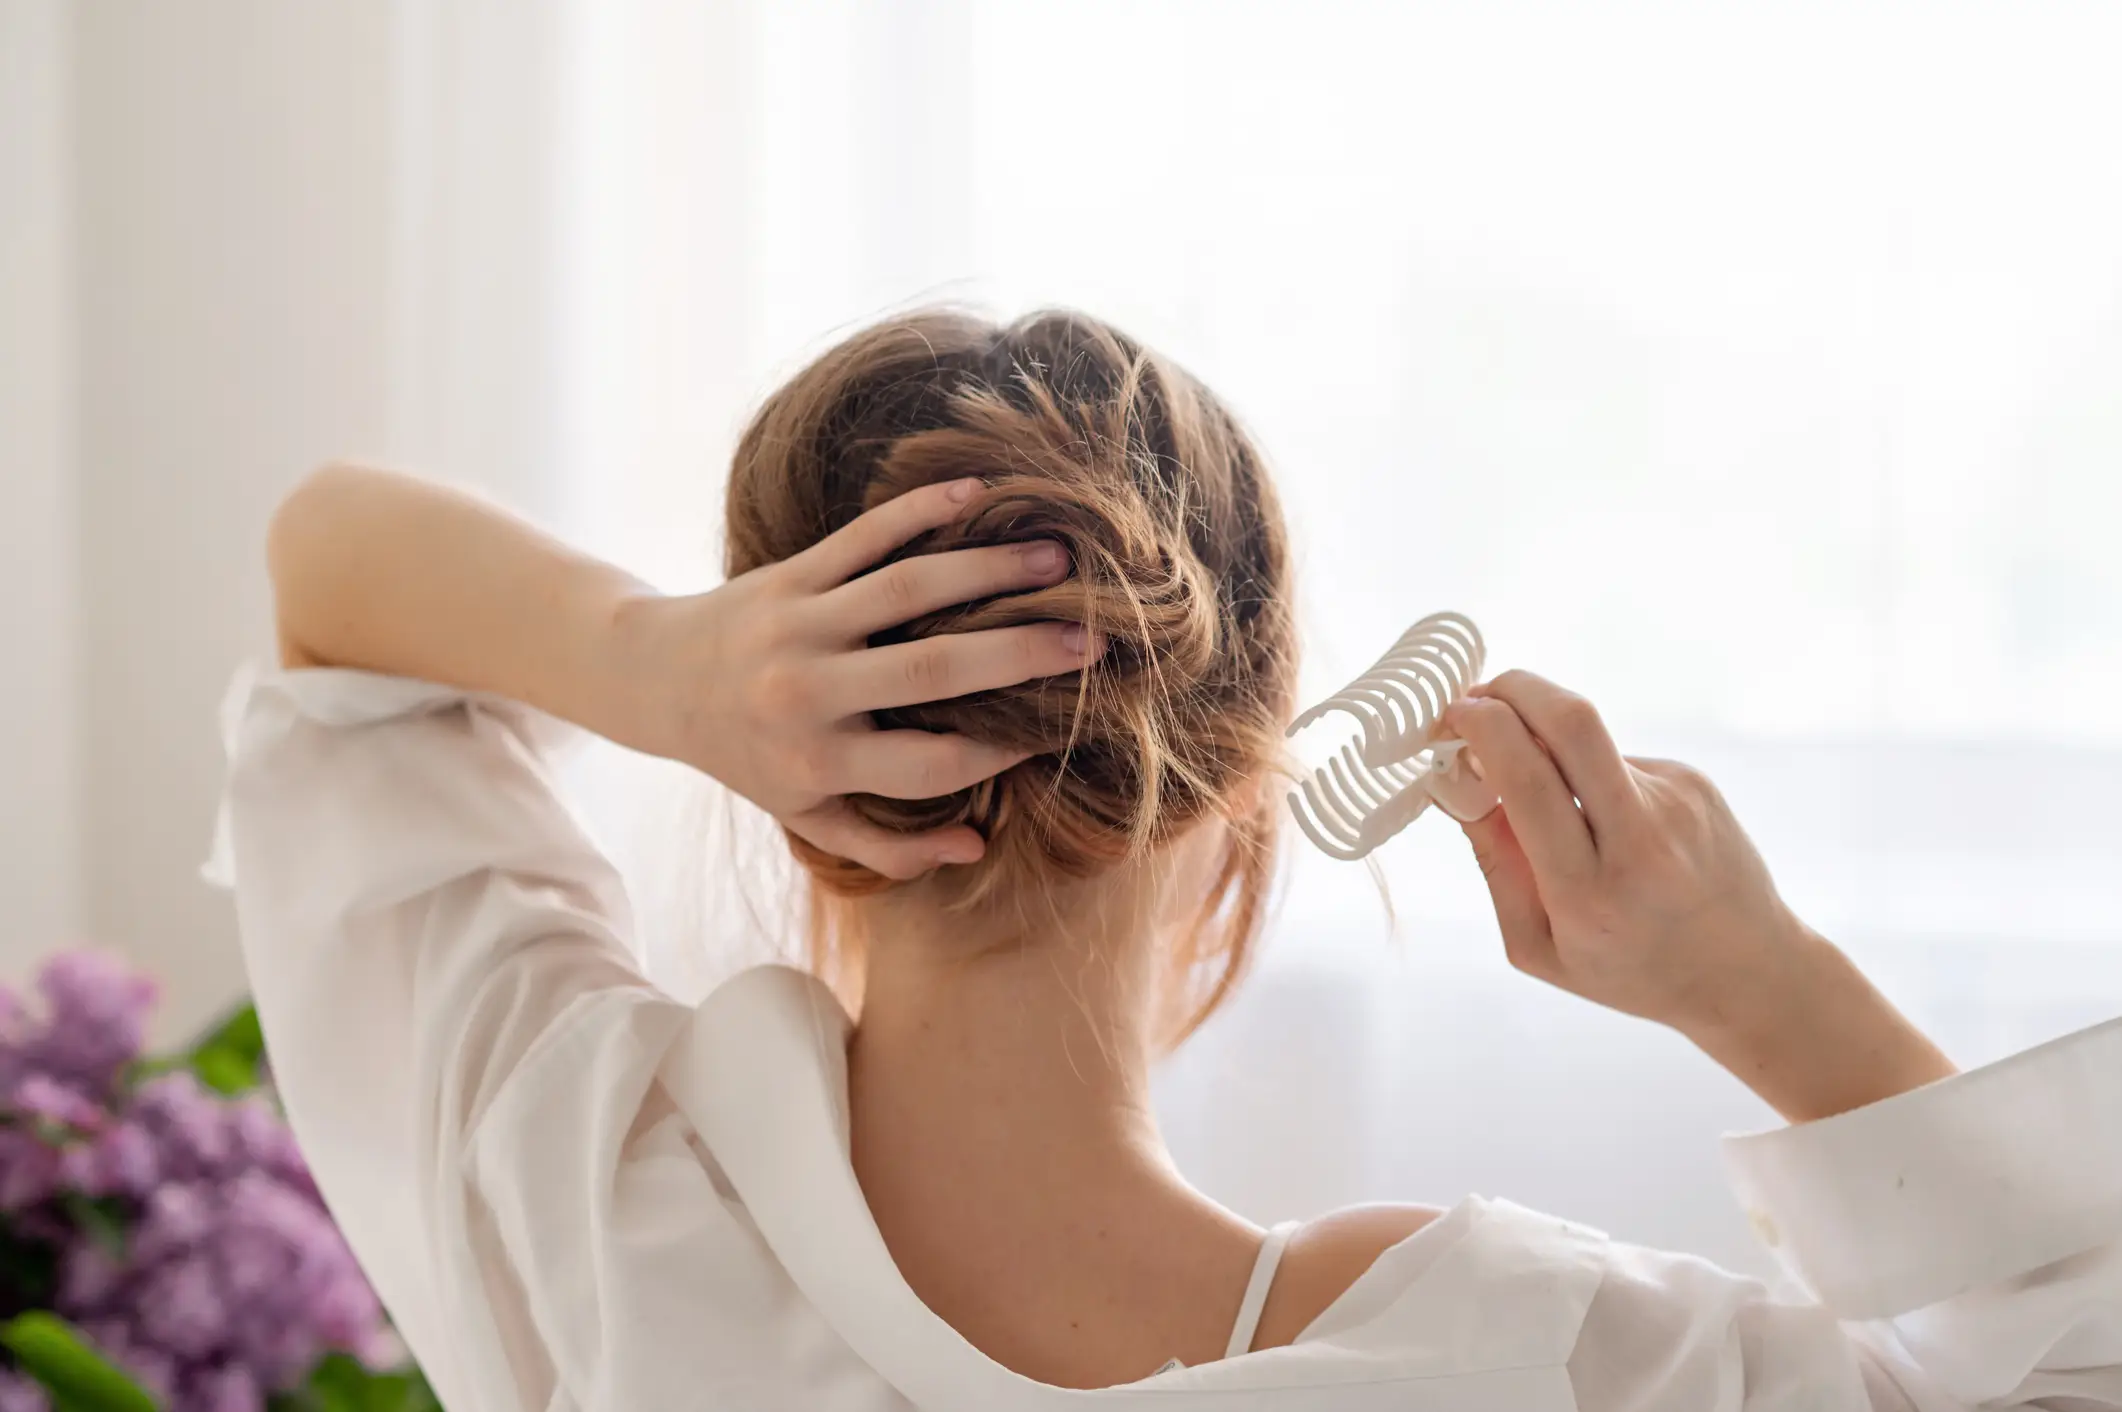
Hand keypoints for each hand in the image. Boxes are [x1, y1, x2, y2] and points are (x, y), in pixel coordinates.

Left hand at [615, 477, 1096, 878]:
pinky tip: (978, 491)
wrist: (655, 681)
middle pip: (934, 670)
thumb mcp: (805, 816)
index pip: (931, 765)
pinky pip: (862, 536)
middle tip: (1094, 639)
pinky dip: (920, 510)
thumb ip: (887, 847)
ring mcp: (798, 626)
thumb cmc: (748, 755)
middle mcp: (808, 695)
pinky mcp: (788, 574)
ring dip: (990, 569)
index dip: (997, 753)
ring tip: (1058, 558)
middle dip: (1021, 654)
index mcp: (818, 764)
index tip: (1051, 733)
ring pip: (908, 589)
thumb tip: (975, 847)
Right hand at [1444, 671, 1953, 1120]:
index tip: (1453, 718)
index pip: (1529, 779)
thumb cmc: (1634, 970)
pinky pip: (1617, 759)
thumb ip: (1496, 866)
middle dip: (1512, 688)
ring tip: (1554, 801)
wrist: (1750, 973)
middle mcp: (1640, 838)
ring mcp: (1675, 801)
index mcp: (1589, 891)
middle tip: (1479, 700)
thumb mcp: (1539, 947)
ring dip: (1548, 745)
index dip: (1483, 728)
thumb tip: (1461, 786)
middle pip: (1573, 720)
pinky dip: (1590, 775)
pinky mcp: (1694, 781)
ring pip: (1589, 739)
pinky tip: (1609, 825)